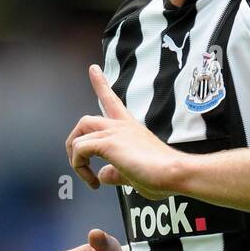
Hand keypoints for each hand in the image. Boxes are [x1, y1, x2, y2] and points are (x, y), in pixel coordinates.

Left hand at [66, 65, 182, 199]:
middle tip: (78, 163)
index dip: (100, 84)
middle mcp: (121, 126)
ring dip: (76, 161)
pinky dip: (80, 168)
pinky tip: (92, 181)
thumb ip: (115, 173)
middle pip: (85, 121)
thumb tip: (103, 175)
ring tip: (88, 178)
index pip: (111, 101)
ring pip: (78, 137)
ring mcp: (114, 132)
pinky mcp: (108, 143)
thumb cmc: (163, 174)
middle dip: (74, 141)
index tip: (93, 69)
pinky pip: (79, 150)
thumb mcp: (134, 173)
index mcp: (130, 128)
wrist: (175, 172)